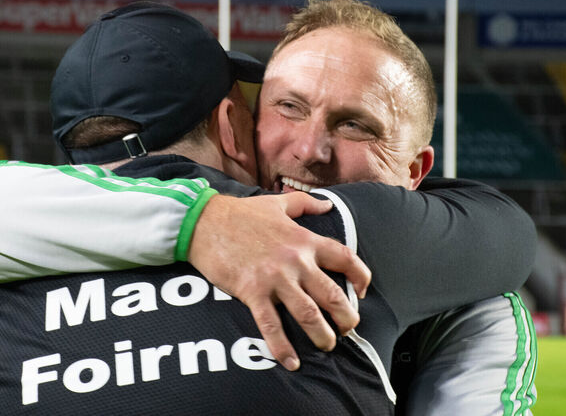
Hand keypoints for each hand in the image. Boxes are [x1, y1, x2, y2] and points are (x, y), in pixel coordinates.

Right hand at [188, 192, 370, 370]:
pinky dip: (282, 347)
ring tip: (328, 345)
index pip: (345, 258)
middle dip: (347, 317)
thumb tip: (327, 205)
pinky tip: (291, 362)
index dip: (360, 276)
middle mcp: (295, 261)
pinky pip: (271, 325)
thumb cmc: (240, 213)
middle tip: (348, 328)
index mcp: (304, 240)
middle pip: (333, 294)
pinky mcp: (252, 292)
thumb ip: (305, 204)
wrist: (203, 221)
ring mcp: (275, 278)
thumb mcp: (277, 203)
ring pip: (309, 314)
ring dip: (323, 335)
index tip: (362, 290)